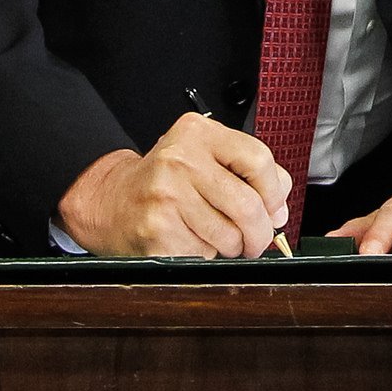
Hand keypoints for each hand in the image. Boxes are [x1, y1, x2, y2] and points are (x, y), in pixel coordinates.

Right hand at [55, 113, 291, 257]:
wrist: (111, 201)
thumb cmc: (165, 180)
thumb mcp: (204, 157)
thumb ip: (248, 172)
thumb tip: (280, 209)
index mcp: (198, 134)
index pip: (258, 159)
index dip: (275, 192)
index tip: (274, 208)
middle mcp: (180, 160)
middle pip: (248, 204)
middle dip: (260, 232)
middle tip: (256, 240)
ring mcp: (166, 196)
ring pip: (229, 235)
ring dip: (233, 247)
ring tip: (219, 239)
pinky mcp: (157, 231)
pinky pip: (204, 254)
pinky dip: (207, 256)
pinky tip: (194, 243)